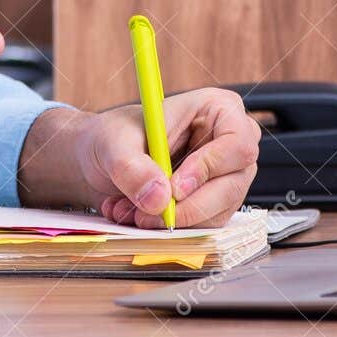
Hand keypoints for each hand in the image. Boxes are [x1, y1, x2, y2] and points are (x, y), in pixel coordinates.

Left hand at [18, 88, 260, 228]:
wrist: (100, 158)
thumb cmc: (113, 136)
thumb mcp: (113, 143)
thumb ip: (132, 167)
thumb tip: (158, 198)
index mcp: (216, 109)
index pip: (236, 143)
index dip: (209, 168)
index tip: (175, 188)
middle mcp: (229, 143)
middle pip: (231, 184)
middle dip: (187, 206)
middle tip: (147, 213)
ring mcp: (226, 175)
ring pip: (218, 211)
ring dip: (173, 220)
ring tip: (131, 211)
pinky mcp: (214, 202)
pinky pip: (204, 226)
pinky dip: (171, 227)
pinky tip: (140, 215)